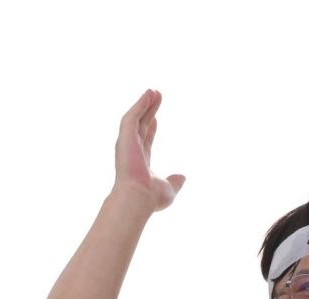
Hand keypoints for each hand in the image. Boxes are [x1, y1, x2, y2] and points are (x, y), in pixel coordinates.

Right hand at [113, 89, 185, 211]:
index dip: (150, 127)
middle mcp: (131, 149)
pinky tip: (148, 95)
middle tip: (156, 96)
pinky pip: (132, 116)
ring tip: (153, 91)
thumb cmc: (151, 197)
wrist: (139, 197)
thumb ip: (175, 181)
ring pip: (135, 117)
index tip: (156, 117)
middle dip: (148, 110)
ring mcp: (126, 142)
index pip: (145, 139)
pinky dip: (139, 105)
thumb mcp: (169, 188)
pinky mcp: (125, 136)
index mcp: (140, 160)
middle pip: (141, 124)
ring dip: (143, 104)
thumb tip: (183, 177)